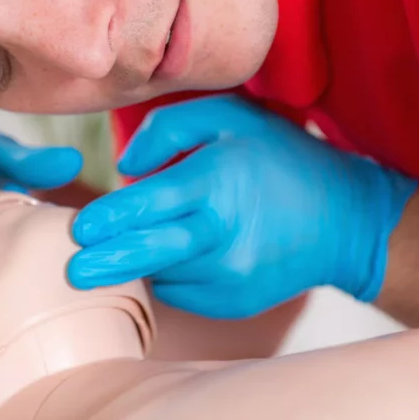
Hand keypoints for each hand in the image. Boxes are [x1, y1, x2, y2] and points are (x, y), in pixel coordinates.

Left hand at [67, 95, 417, 318]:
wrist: (346, 220)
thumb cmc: (281, 157)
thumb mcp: (231, 117)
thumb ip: (170, 127)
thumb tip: (125, 167)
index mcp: (218, 182)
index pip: (149, 204)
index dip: (110, 218)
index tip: (78, 227)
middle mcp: (223, 233)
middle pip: (148, 252)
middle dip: (104, 263)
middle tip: (71, 270)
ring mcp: (231, 275)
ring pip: (162, 272)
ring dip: (139, 261)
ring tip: (121, 250)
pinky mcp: (235, 302)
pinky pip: (182, 290)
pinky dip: (169, 272)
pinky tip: (178, 253)